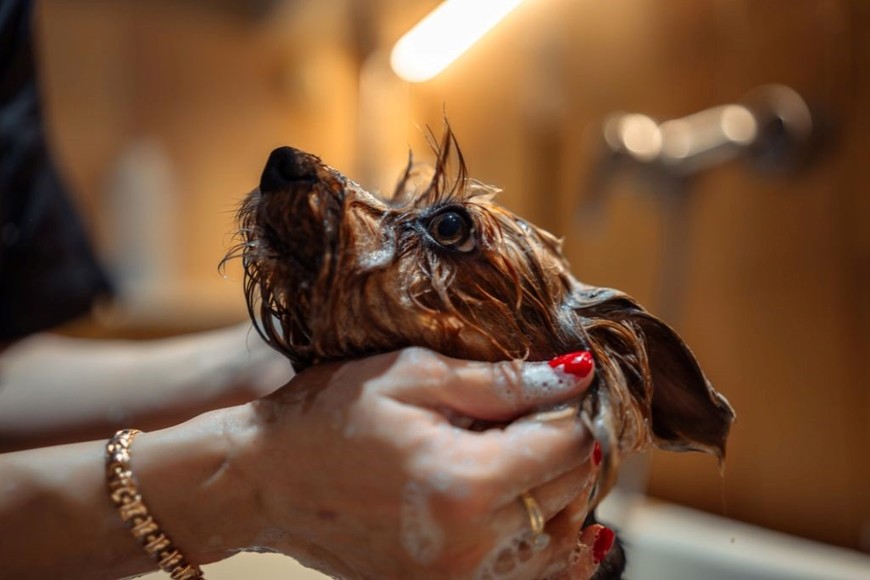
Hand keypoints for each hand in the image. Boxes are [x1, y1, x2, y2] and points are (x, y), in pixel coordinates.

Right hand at [234, 347, 602, 578]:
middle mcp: (470, 545)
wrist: (266, 480)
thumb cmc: (329, 415)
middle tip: (550, 415)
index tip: (562, 386)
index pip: (568, 446)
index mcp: (464, 483)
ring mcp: (456, 579)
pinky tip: (565, 530)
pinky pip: (525, 578)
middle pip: (569, 493)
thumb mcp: (412, 376)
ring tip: (541, 458)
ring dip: (562, 497)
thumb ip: (500, 382)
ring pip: (556, 542)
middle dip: (570, 448)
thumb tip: (575, 376)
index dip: (573, 409)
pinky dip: (548, 550)